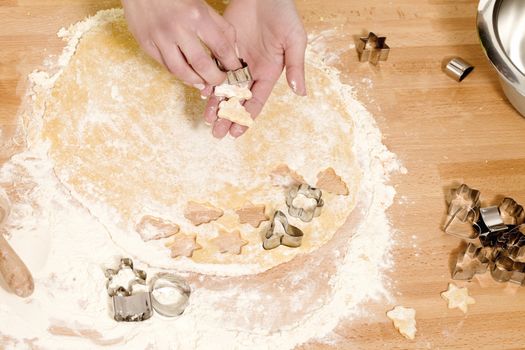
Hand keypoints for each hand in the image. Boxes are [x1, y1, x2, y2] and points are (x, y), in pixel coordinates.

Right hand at [122, 0, 241, 94]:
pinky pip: (165, 66)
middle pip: (202, 65)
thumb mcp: (202, 5)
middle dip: (215, 78)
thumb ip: (221, 27)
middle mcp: (178, 28)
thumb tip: (234, 51)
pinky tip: (187, 74)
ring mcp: (160, 37)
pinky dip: (178, 74)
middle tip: (220, 80)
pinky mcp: (145, 43)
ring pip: (181, 71)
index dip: (231, 64)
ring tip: (204, 82)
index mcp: (196, 15)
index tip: (235, 70)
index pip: (221, 48)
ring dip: (196, 81)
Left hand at [204, 0, 306, 137]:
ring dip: (217, 104)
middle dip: (228, 116)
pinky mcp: (223, 48)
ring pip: (224, 88)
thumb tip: (301, 93)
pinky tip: (202, 93)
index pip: (256, 101)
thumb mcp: (295, 40)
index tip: (235, 132)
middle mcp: (252, 71)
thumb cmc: (284, 13)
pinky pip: (213, 68)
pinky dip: (208, 81)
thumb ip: (296, 67)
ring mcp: (236, 60)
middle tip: (217, 133)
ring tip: (208, 119)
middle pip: (238, 99)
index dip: (246, 117)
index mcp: (269, 73)